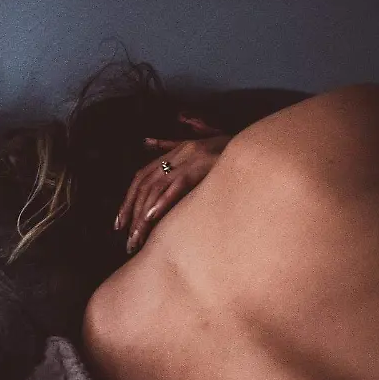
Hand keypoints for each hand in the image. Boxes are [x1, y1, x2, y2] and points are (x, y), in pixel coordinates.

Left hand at [116, 114, 230, 253]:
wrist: (259, 145)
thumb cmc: (231, 150)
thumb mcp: (199, 141)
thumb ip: (170, 144)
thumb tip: (145, 141)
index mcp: (177, 150)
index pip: (142, 177)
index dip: (128, 200)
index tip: (120, 223)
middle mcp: (179, 153)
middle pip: (144, 184)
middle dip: (131, 212)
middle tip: (126, 238)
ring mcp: (190, 158)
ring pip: (156, 188)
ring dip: (143, 215)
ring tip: (136, 238)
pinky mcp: (202, 165)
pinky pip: (177, 186)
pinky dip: (162, 202)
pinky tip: (151, 219)